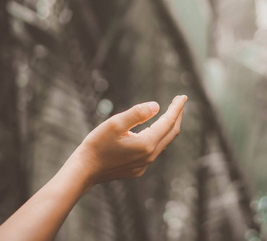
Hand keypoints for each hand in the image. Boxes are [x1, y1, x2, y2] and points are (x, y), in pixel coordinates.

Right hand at [70, 95, 186, 188]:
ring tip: (170, 114)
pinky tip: (154, 132)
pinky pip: (154, 151)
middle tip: (179, 101)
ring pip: (163, 143)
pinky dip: (158, 137)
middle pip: (171, 133)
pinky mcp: (138, 169)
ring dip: (168, 127)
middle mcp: (149, 156)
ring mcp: (144, 165)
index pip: (168, 122)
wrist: (84, 171)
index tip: (183, 97)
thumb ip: (137, 113)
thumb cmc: (97, 145)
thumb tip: (157, 106)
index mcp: (146, 144)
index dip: (177, 108)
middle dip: (177, 116)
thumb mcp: (115, 123)